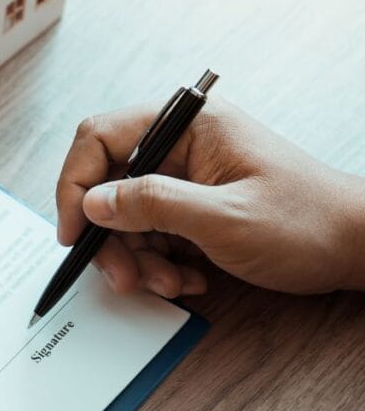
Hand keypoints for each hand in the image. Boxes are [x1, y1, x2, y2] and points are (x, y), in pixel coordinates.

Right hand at [55, 100, 364, 295]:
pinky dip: (158, 264)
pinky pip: (149, 235)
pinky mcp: (190, 208)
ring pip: (124, 218)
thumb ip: (153, 205)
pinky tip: (188, 279)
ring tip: (169, 284)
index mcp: (188, 126)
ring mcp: (185, 178)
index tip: (74, 232)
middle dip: (110, 238)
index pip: (100, 138)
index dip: (76, 186)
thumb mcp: (225, 219)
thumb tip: (92, 203)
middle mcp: (181, 146)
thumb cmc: (307, 223)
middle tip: (124, 277)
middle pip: (107, 185)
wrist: (355, 248)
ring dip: (137, 259)